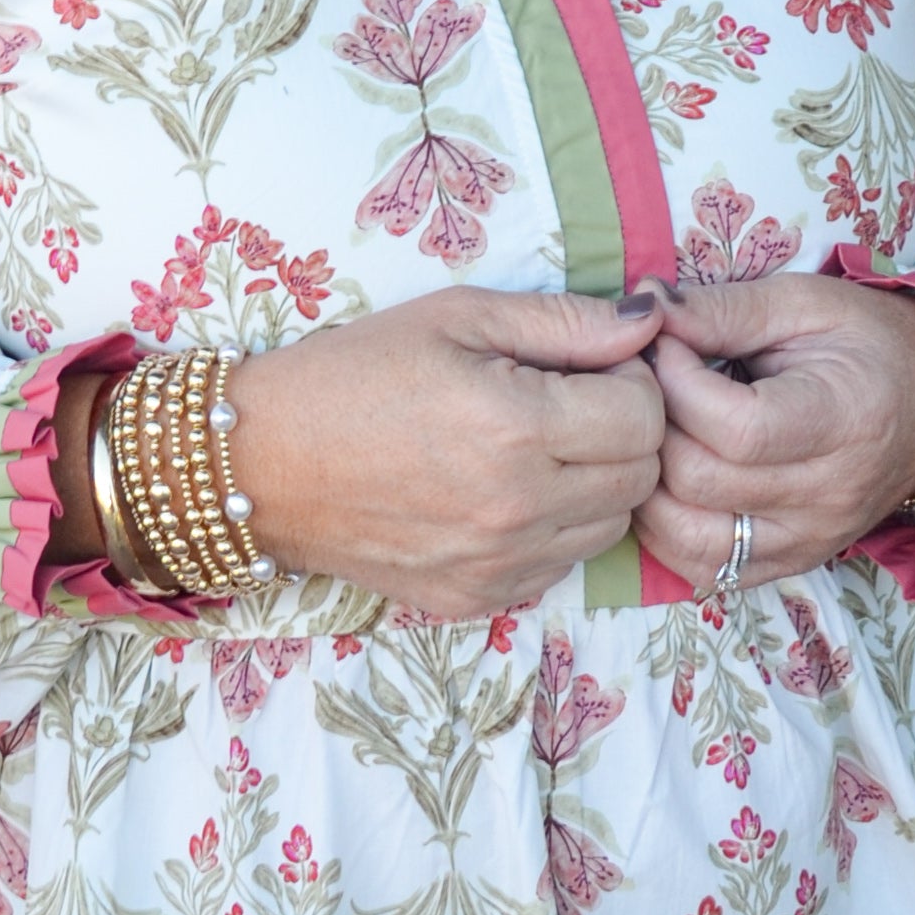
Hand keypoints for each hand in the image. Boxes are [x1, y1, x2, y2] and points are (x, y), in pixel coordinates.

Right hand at [231, 289, 666, 617]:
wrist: (263, 462)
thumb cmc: (355, 372)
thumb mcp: (457, 316)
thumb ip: (563, 320)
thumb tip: (651, 319)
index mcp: (517, 427)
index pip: (645, 413)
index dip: (631, 378)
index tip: (590, 364)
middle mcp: (518, 508)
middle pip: (640, 475)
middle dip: (622, 430)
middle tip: (568, 400)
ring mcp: (499, 563)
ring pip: (611, 526)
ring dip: (596, 483)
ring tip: (535, 445)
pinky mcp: (478, 598)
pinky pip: (561, 565)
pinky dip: (554, 528)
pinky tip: (502, 491)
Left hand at [631, 275, 914, 595]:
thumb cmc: (867, 343)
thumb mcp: (803, 303)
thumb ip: (722, 310)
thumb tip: (645, 313)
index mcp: (844, 421)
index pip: (734, 429)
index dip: (676, 383)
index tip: (664, 345)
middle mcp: (828, 496)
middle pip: (700, 481)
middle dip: (652, 425)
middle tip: (650, 384)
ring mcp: (808, 540)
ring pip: (688, 536)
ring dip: (649, 482)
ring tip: (654, 432)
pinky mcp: (790, 563)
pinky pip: (705, 569)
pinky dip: (667, 529)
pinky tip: (668, 480)